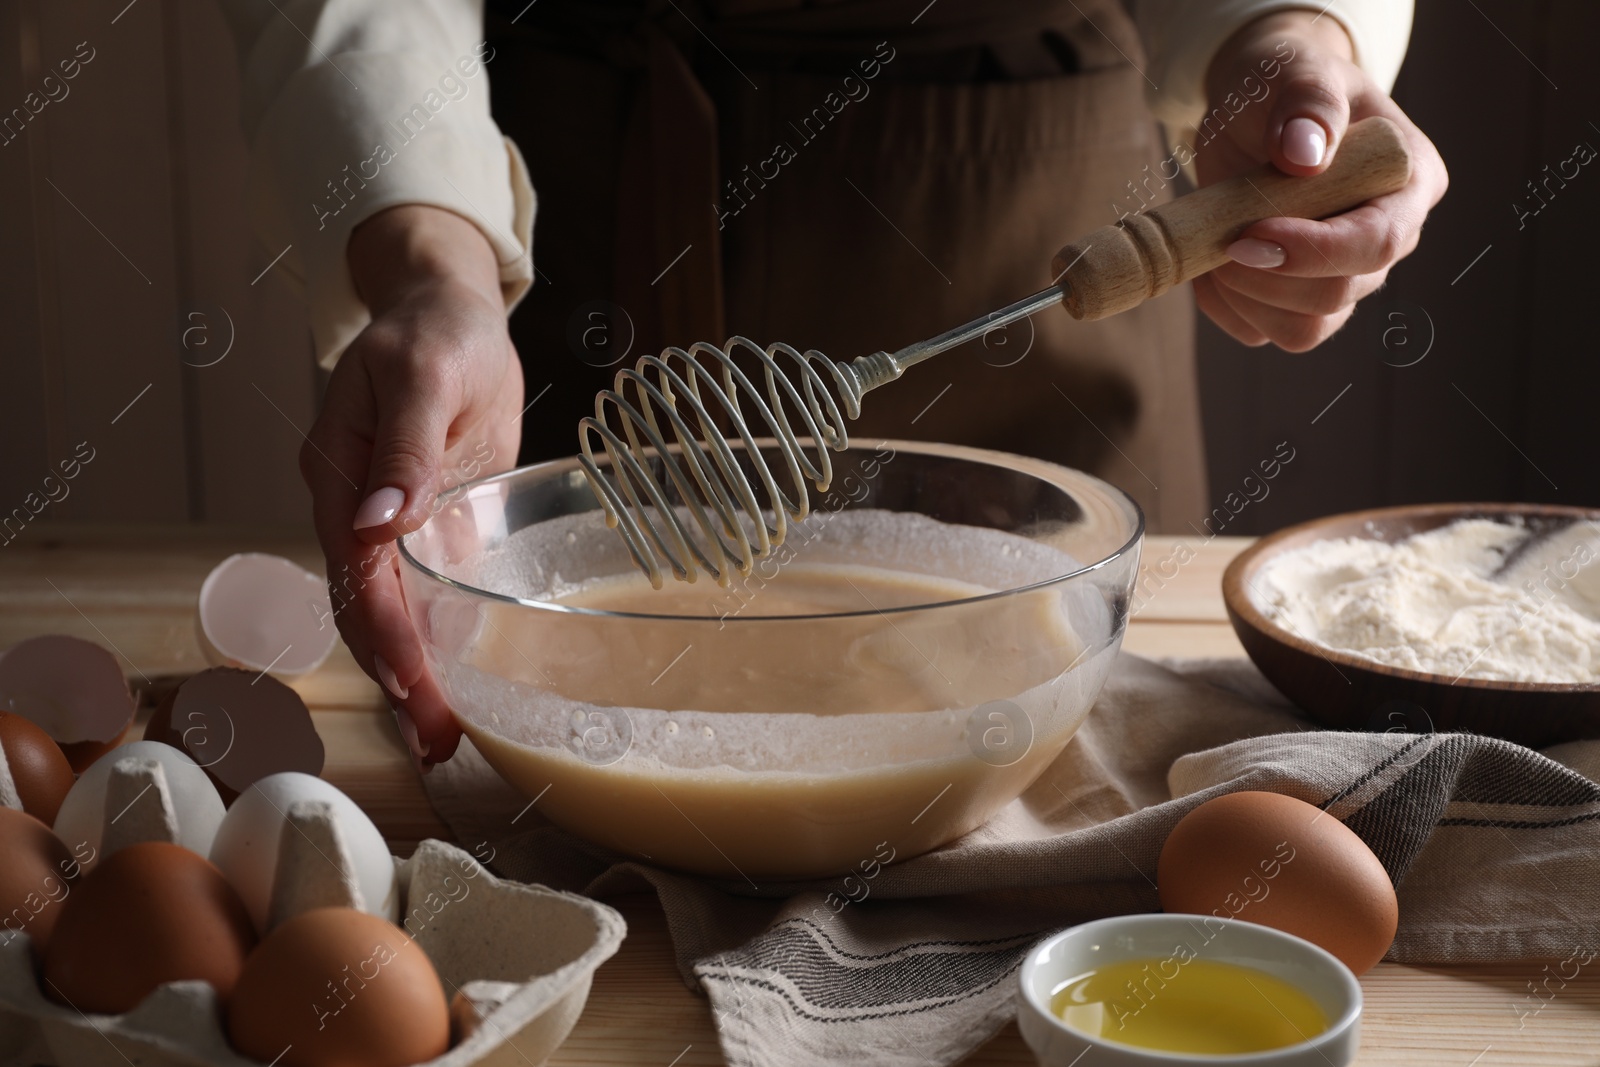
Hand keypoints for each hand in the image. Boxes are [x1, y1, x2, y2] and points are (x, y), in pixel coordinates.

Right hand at [302, 205, 520, 769]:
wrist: (445, 312)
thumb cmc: (437, 334)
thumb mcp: (424, 375)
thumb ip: (404, 449)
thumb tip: (376, 523)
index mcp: (338, 477)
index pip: (356, 576)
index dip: (385, 637)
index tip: (416, 690)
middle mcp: (352, 512)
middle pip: (362, 609)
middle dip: (396, 679)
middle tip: (436, 742)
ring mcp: (386, 525)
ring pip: (386, 613)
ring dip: (410, 676)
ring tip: (441, 738)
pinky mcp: (423, 527)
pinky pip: (419, 595)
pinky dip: (432, 645)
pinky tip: (452, 688)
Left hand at [1192, 12, 1447, 350]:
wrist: (1255, 113)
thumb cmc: (1285, 87)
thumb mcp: (1297, 73)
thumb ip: (1308, 104)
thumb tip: (1305, 154)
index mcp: (1410, 182)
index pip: (1380, 241)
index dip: (1315, 250)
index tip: (1251, 233)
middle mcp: (1388, 239)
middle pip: (1339, 294)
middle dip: (1269, 278)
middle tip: (1223, 239)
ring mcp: (1346, 276)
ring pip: (1304, 330)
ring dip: (1246, 299)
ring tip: (1217, 246)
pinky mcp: (1298, 301)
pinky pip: (1262, 332)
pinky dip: (1226, 307)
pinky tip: (1211, 263)